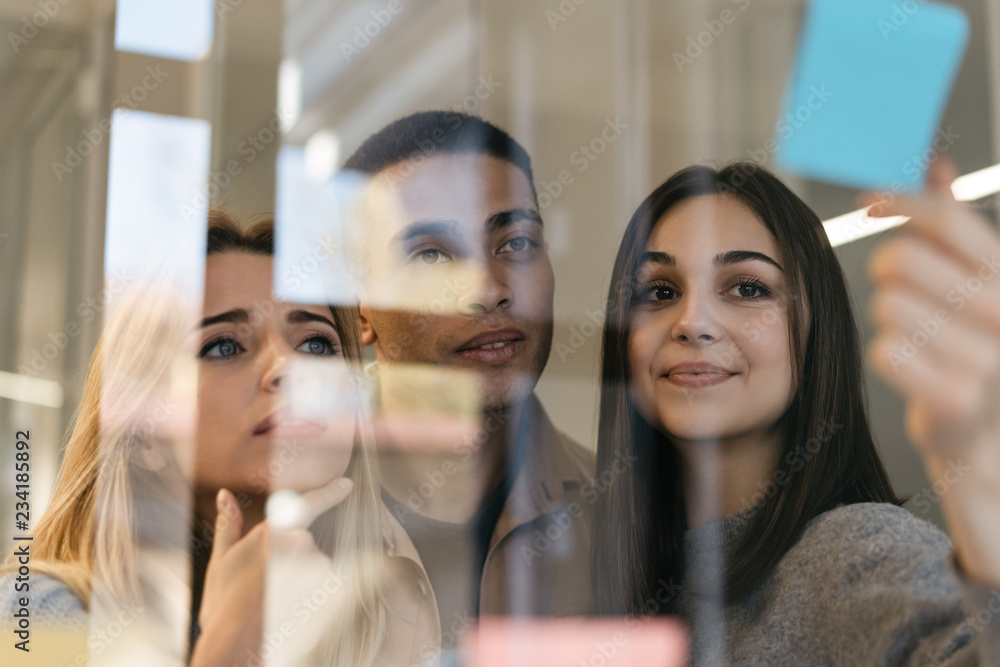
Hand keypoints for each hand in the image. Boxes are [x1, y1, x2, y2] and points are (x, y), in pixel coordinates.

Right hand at [190, 479, 353, 666]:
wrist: (236, 646)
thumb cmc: (224, 606)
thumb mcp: (220, 561)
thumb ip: (228, 524)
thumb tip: (225, 494)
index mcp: (274, 532)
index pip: (308, 504)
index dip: (329, 493)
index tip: (346, 484)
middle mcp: (299, 545)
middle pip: (305, 545)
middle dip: (291, 561)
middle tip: (267, 586)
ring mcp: (316, 569)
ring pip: (315, 569)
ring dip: (302, 583)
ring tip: (277, 602)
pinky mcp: (329, 593)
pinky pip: (327, 591)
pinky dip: (313, 600)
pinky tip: (292, 613)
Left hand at [865, 157, 999, 584]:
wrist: (990, 434)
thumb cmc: (977, 346)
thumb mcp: (980, 278)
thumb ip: (954, 223)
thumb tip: (931, 163)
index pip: (946, 218)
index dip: (900, 201)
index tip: (873, 202)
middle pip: (901, 260)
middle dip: (889, 273)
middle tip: (903, 292)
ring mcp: (985, 356)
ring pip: (888, 306)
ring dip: (892, 319)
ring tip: (922, 338)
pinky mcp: (955, 396)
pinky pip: (886, 350)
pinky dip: (891, 356)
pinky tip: (917, 367)